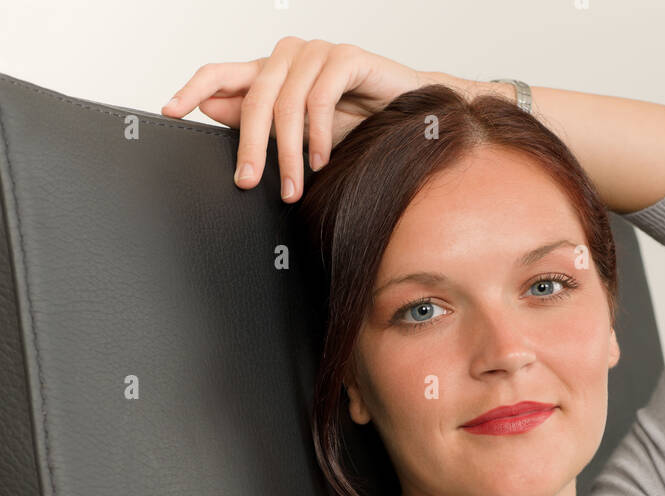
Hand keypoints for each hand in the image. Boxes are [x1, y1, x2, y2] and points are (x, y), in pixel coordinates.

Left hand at [161, 37, 452, 201]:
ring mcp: (316, 53)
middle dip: (250, 146)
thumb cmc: (355, 123)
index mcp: (271, 72)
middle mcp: (288, 56)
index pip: (222, 73)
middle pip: (255, 98)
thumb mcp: (298, 133)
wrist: (408, 115)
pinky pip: (320, 97)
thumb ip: (258, 121)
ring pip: (287, 103)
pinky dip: (318, 135)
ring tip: (292, 188)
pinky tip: (321, 160)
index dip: (193, 89)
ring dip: (288, 153)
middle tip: (248, 182)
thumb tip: (212, 113)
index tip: (171, 110)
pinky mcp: (345, 56)